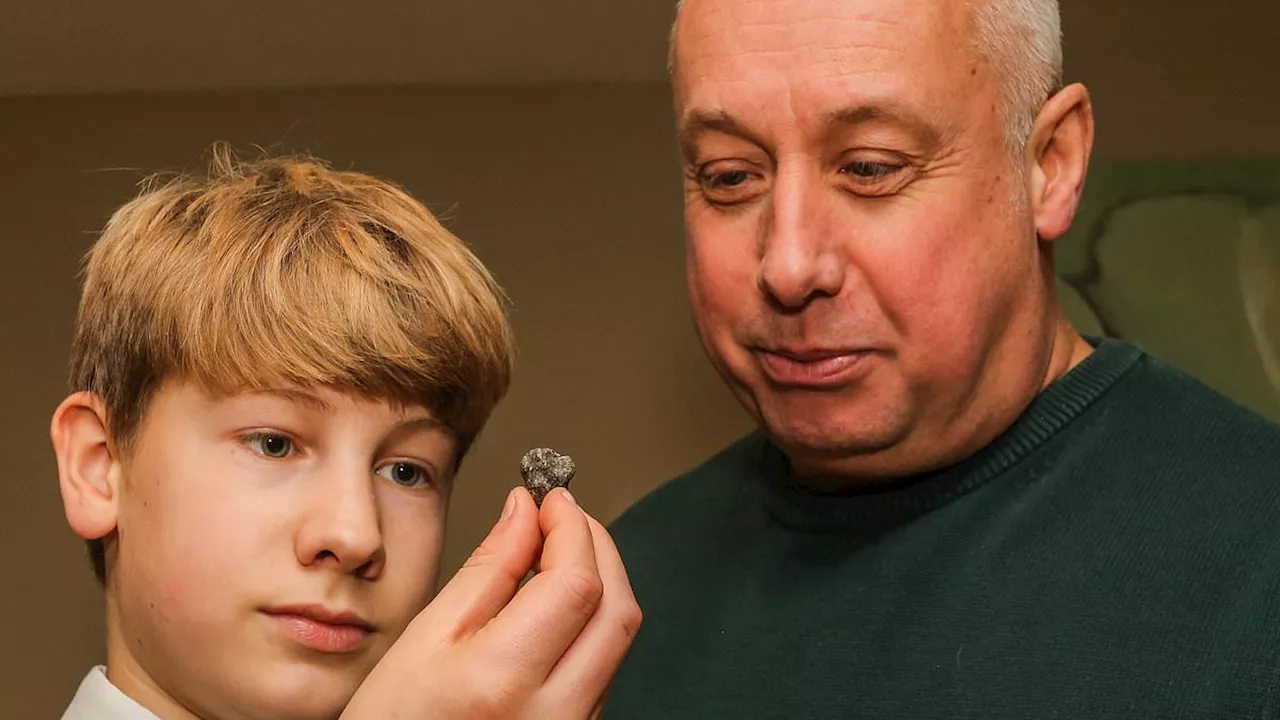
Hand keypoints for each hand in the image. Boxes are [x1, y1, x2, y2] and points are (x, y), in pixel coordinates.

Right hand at [341, 487, 640, 719]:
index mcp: (504, 679)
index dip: (571, 528)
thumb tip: (523, 513)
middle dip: (597, 547)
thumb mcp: (424, 638)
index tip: (553, 498)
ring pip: (616, 639)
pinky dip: (591, 622)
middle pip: (616, 608)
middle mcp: (553, 713)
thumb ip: (486, 570)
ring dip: (600, 584)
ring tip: (558, 553)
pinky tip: (558, 604)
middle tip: (564, 516)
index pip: (574, 583)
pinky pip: (604, 667)